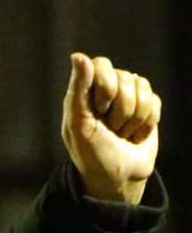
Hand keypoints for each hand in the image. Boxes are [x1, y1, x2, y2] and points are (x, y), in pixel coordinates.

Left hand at [62, 52, 160, 204]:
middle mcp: (107, 89)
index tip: (99, 111)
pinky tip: (135, 135)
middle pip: (126, 78)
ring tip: (121, 133)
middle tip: (110, 128)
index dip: (106, 87)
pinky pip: (156, 101)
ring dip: (133, 118)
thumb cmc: (92, 153)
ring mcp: (129, 97)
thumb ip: (78, 90)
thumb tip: (77, 55)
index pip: (102, 64)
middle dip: (120, 109)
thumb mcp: (78, 124)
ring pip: (143, 89)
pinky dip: (146, 122)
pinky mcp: (148, 107)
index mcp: (85, 91)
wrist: (118, 177)